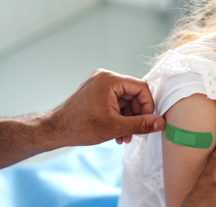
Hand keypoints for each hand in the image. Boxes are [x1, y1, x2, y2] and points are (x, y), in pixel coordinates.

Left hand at [48, 69, 165, 146]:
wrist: (54, 130)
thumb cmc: (80, 126)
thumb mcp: (115, 127)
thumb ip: (141, 124)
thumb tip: (161, 123)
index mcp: (110, 80)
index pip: (141, 88)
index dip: (148, 106)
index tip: (148, 123)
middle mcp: (105, 78)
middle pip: (133, 95)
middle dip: (136, 116)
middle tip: (135, 133)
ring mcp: (100, 84)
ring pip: (125, 101)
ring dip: (128, 119)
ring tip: (124, 137)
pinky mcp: (96, 92)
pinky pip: (115, 102)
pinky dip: (119, 116)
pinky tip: (117, 133)